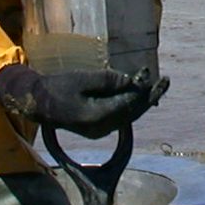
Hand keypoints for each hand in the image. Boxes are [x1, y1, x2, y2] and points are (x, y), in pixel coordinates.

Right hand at [0, 64, 167, 138]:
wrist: (39, 104)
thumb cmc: (58, 87)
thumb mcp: (82, 78)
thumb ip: (108, 80)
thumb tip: (131, 80)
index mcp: (96, 116)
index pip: (126, 103)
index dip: (140, 88)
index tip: (149, 73)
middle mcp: (101, 128)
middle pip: (132, 112)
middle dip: (149, 97)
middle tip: (165, 81)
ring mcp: (100, 131)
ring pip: (128, 116)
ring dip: (142, 102)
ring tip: (157, 87)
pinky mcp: (98, 129)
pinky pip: (120, 118)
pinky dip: (131, 106)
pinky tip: (139, 96)